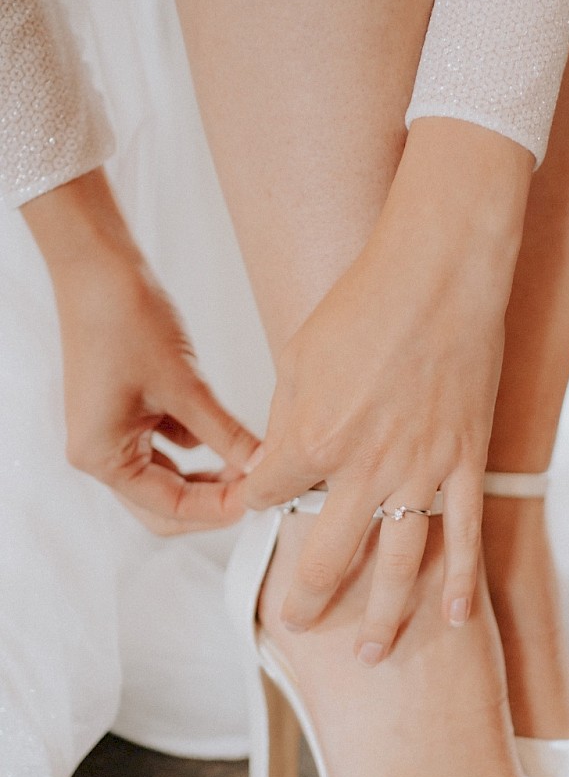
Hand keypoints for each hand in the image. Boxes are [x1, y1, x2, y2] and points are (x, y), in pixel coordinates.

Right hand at [24, 170, 258, 533]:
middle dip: (211, 500)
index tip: (260, 500)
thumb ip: (225, 434)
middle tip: (258, 490)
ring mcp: (111, 432)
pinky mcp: (126, 411)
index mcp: (101, 456)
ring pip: (167, 476)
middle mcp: (99, 452)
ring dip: (208, 475)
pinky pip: (166, 444)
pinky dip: (199, 447)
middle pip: (163, 502)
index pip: (168, 507)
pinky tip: (231, 438)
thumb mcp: (186, 385)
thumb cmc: (125, 318)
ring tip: (252, 465)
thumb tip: (262, 466)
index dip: (218, 509)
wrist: (100, 267)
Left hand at [246, 118, 531, 660]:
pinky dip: (459, 583)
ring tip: (369, 656)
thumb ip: (290, 417)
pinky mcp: (465, 462)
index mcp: (312, 438)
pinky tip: (454, 622)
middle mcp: (364, 468)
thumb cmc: (364, 303)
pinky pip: (463, 536)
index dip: (255, 504)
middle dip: (304, 596)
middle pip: (327, 554)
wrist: (442, 274)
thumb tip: (282, 455)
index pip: (269, 495)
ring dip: (382, 617)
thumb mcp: (301, 355)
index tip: (255, 507)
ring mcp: (420, 471)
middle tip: (292, 625)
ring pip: (398, 564)